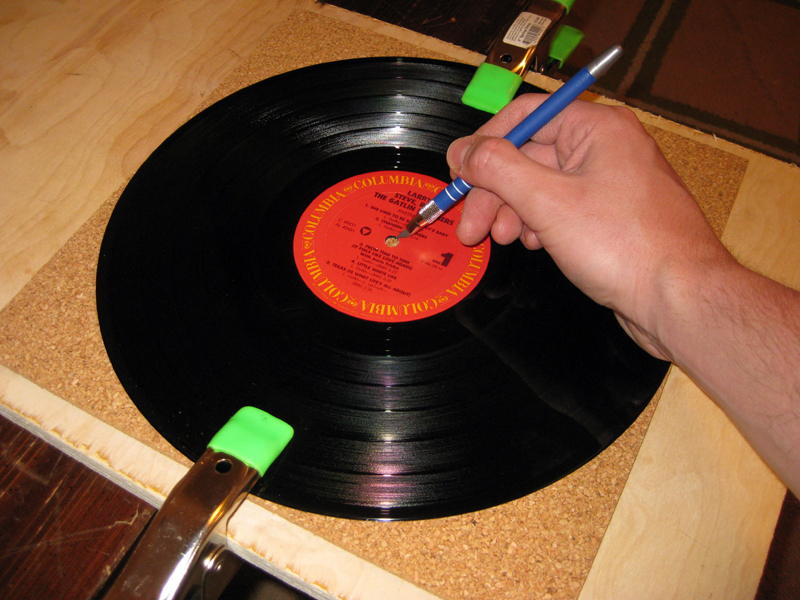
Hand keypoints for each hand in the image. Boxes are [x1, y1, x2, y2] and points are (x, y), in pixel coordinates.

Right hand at [447, 95, 734, 358]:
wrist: (678, 299)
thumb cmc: (626, 247)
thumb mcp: (548, 202)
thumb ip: (498, 169)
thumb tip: (465, 151)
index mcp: (597, 127)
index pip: (525, 115)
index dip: (485, 143)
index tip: (457, 171)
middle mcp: (605, 147)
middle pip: (528, 155)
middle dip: (493, 191)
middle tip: (468, 225)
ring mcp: (610, 183)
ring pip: (541, 186)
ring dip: (512, 212)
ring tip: (498, 240)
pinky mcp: (611, 215)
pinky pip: (561, 208)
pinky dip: (539, 225)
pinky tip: (534, 244)